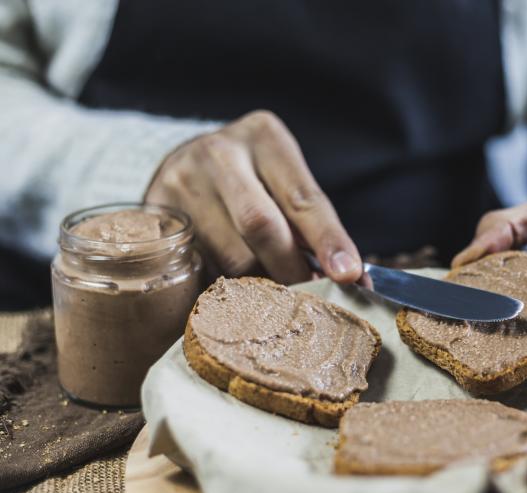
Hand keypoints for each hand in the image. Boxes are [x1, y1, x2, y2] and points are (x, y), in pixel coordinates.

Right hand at [145, 111, 360, 284]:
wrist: (184, 163)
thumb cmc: (252, 179)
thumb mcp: (283, 181)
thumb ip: (310, 223)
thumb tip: (350, 280)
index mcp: (263, 137)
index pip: (302, 197)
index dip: (328, 240)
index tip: (348, 275)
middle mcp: (219, 153)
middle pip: (261, 225)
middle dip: (293, 270)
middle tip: (315, 301)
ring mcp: (181, 181)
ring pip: (230, 255)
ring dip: (263, 286)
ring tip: (280, 301)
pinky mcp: (156, 215)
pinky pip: (202, 268)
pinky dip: (230, 289)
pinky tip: (243, 298)